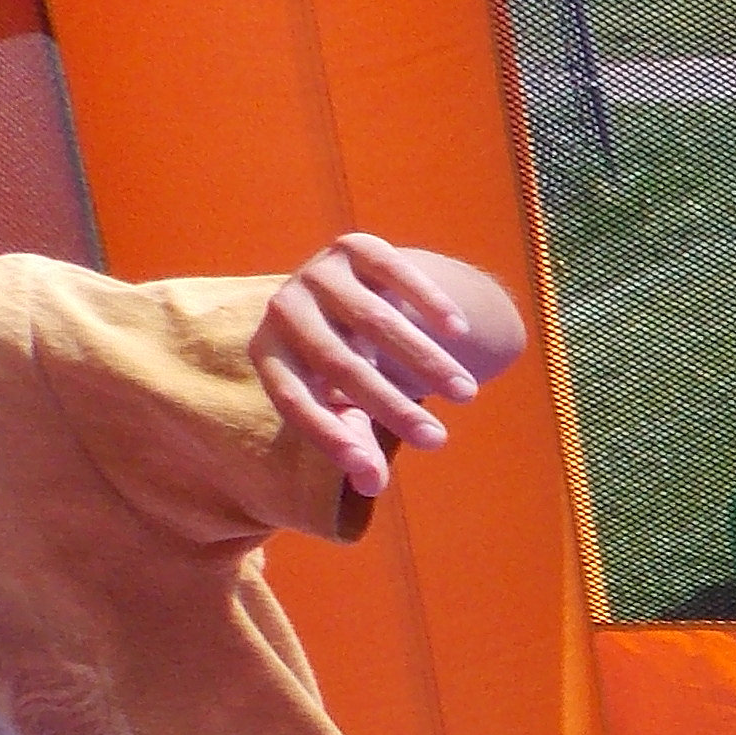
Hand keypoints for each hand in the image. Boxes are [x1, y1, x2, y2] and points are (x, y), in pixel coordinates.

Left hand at [253, 235, 509, 495]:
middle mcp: (284, 309)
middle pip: (340, 364)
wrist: (358, 294)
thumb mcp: (347, 403)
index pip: (294, 399)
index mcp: (269, 354)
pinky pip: (396, 274)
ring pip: (376, 323)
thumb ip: (356, 441)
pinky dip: (428, 303)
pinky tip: (460, 331)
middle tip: (438, 442)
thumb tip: (371, 487)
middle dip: (392, 406)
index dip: (330, 435)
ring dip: (425, 361)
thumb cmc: (352, 365)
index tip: (372, 469)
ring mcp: (318, 273)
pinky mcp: (356, 247)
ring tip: (466, 395)